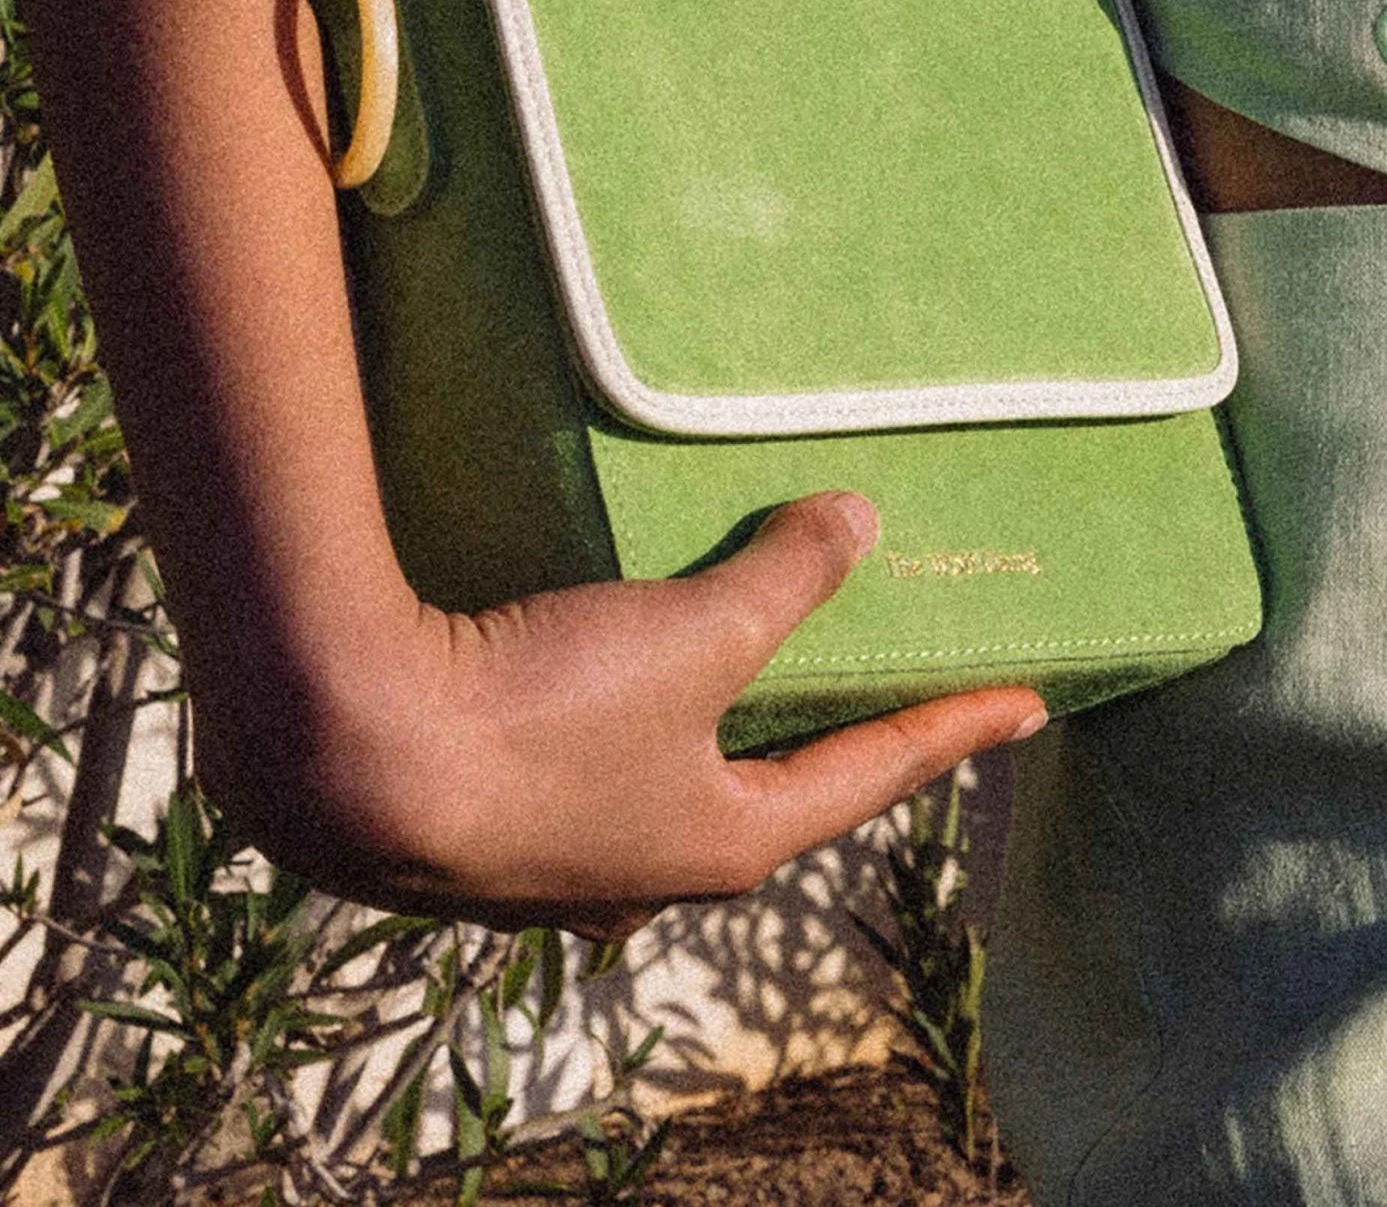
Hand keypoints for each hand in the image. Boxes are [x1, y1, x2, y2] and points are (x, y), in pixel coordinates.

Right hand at [195, 492, 1045, 939]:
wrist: (347, 755)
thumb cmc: (547, 710)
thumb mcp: (694, 634)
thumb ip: (787, 580)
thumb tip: (862, 525)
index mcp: (726, 841)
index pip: (874, 772)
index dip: (955, 726)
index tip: (1027, 705)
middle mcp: (650, 872)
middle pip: (769, 792)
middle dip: (823, 741)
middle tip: (867, 689)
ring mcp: (560, 867)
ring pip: (666, 789)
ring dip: (706, 736)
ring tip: (720, 680)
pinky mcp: (481, 831)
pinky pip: (581, 774)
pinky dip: (615, 728)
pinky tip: (585, 692)